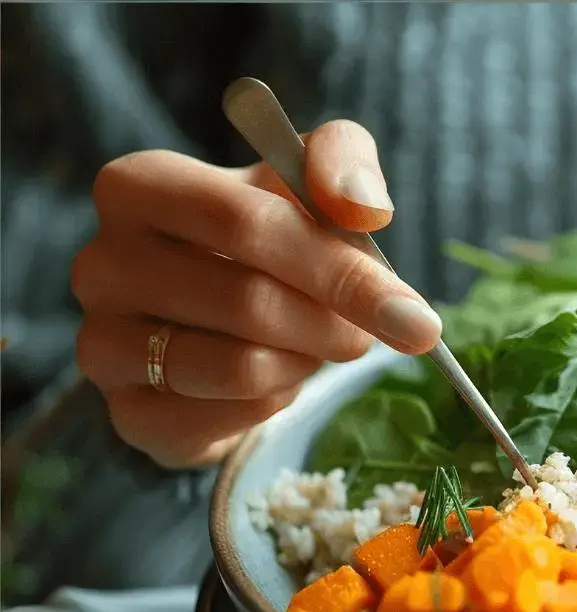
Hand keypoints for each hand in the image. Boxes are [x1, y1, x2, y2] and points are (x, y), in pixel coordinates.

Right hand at [72, 121, 441, 467]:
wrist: (228, 317)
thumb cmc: (272, 235)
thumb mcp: (310, 179)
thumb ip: (342, 162)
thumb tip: (364, 205)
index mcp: (138, 187)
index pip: (244, 223)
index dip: (338, 270)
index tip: (412, 313)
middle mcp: (100, 264)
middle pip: (248, 301)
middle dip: (333, 325)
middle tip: (366, 333)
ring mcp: (102, 344)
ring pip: (239, 367)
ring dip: (305, 362)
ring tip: (315, 346)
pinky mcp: (126, 414)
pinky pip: (226, 419)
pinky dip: (276, 402)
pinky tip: (278, 378)